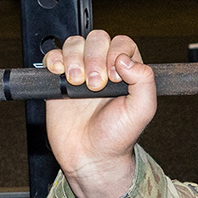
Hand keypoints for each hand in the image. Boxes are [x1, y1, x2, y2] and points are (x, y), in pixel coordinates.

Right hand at [42, 30, 155, 197]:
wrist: (90, 158)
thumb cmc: (117, 137)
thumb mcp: (142, 110)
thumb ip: (144, 81)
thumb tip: (126, 59)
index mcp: (127, 71)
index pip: (121, 43)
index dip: (116, 53)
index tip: (115, 77)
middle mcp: (103, 68)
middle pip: (97, 39)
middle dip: (94, 58)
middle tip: (96, 85)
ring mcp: (80, 72)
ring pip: (74, 44)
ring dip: (74, 58)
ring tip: (77, 82)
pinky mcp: (59, 81)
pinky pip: (53, 56)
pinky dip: (54, 60)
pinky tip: (60, 74)